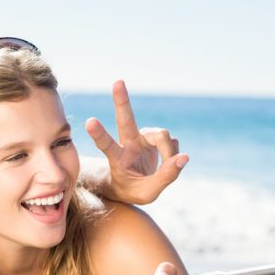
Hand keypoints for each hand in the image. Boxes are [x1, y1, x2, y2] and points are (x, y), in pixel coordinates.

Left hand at [86, 80, 188, 204]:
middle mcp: (128, 143)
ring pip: (161, 135)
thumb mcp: (147, 193)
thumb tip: (184, 157)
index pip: (106, 145)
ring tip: (169, 167)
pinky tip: (166, 161)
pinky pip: (171, 141)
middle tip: (118, 82)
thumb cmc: (133, 190)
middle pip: (125, 119)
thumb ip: (165, 177)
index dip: (99, 134)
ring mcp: (141, 137)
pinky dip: (173, 153)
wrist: (131, 186)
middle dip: (122, 100)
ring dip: (169, 151)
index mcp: (117, 159)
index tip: (89, 121)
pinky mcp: (153, 137)